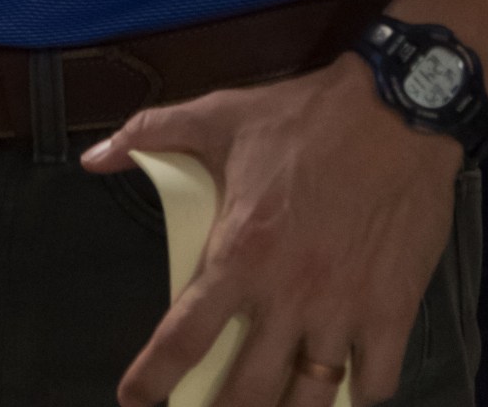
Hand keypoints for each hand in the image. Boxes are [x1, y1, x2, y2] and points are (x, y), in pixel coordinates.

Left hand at [81, 51, 460, 406]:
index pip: (184, 337)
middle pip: (247, 392)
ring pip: (311, 399)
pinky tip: (346, 385)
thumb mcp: (219, 115)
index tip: (135, 399)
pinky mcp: (393, 311)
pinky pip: (376, 381)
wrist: (395, 109)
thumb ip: (151, 134)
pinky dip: (360, 392)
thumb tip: (92, 157)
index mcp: (240, 254)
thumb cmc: (302, 117)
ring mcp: (343, 310)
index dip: (153, 377)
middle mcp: (289, 296)